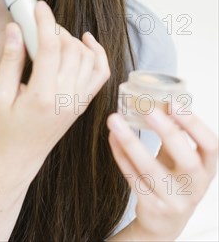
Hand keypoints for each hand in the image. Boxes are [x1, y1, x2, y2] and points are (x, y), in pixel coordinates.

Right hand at [0, 0, 110, 181]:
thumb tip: (15, 29)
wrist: (19, 159)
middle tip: (39, 25)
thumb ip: (9, 60)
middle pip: (71, 49)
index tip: (39, 7)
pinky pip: (101, 73)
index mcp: (42, 96)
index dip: (45, 22)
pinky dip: (97, 54)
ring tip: (54, 37)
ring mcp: (79, 102)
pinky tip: (85, 42)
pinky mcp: (83, 103)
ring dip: (74, 40)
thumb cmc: (4, 130)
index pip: (50, 47)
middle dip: (56, 29)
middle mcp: (66, 99)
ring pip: (89, 57)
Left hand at [107, 105, 218, 240]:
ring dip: (130, 141)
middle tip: (147, 109)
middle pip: (186, 160)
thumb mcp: (183, 159)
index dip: (194, 124)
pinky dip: (120, 154)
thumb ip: (176, 135)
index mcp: (207, 169)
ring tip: (114, 120)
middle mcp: (194, 187)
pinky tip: (112, 137)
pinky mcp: (151, 207)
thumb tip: (159, 98)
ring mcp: (173, 200)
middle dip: (167, 132)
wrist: (165, 223)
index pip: (211, 146)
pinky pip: (132, 177)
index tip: (174, 103)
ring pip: (150, 169)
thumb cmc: (174, 180)